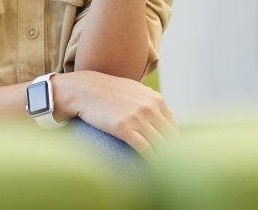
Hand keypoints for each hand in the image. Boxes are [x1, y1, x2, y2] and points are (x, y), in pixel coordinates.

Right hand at [53, 70, 177, 159]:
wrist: (84, 90)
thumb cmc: (107, 90)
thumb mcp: (134, 89)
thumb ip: (149, 100)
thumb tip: (161, 113)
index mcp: (155, 99)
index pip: (172, 126)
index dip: (173, 141)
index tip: (170, 152)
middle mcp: (150, 108)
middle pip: (169, 137)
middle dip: (172, 152)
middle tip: (170, 165)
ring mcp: (137, 118)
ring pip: (159, 144)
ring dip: (163, 158)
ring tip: (162, 169)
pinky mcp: (124, 128)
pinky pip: (144, 148)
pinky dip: (150, 159)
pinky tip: (151, 167)